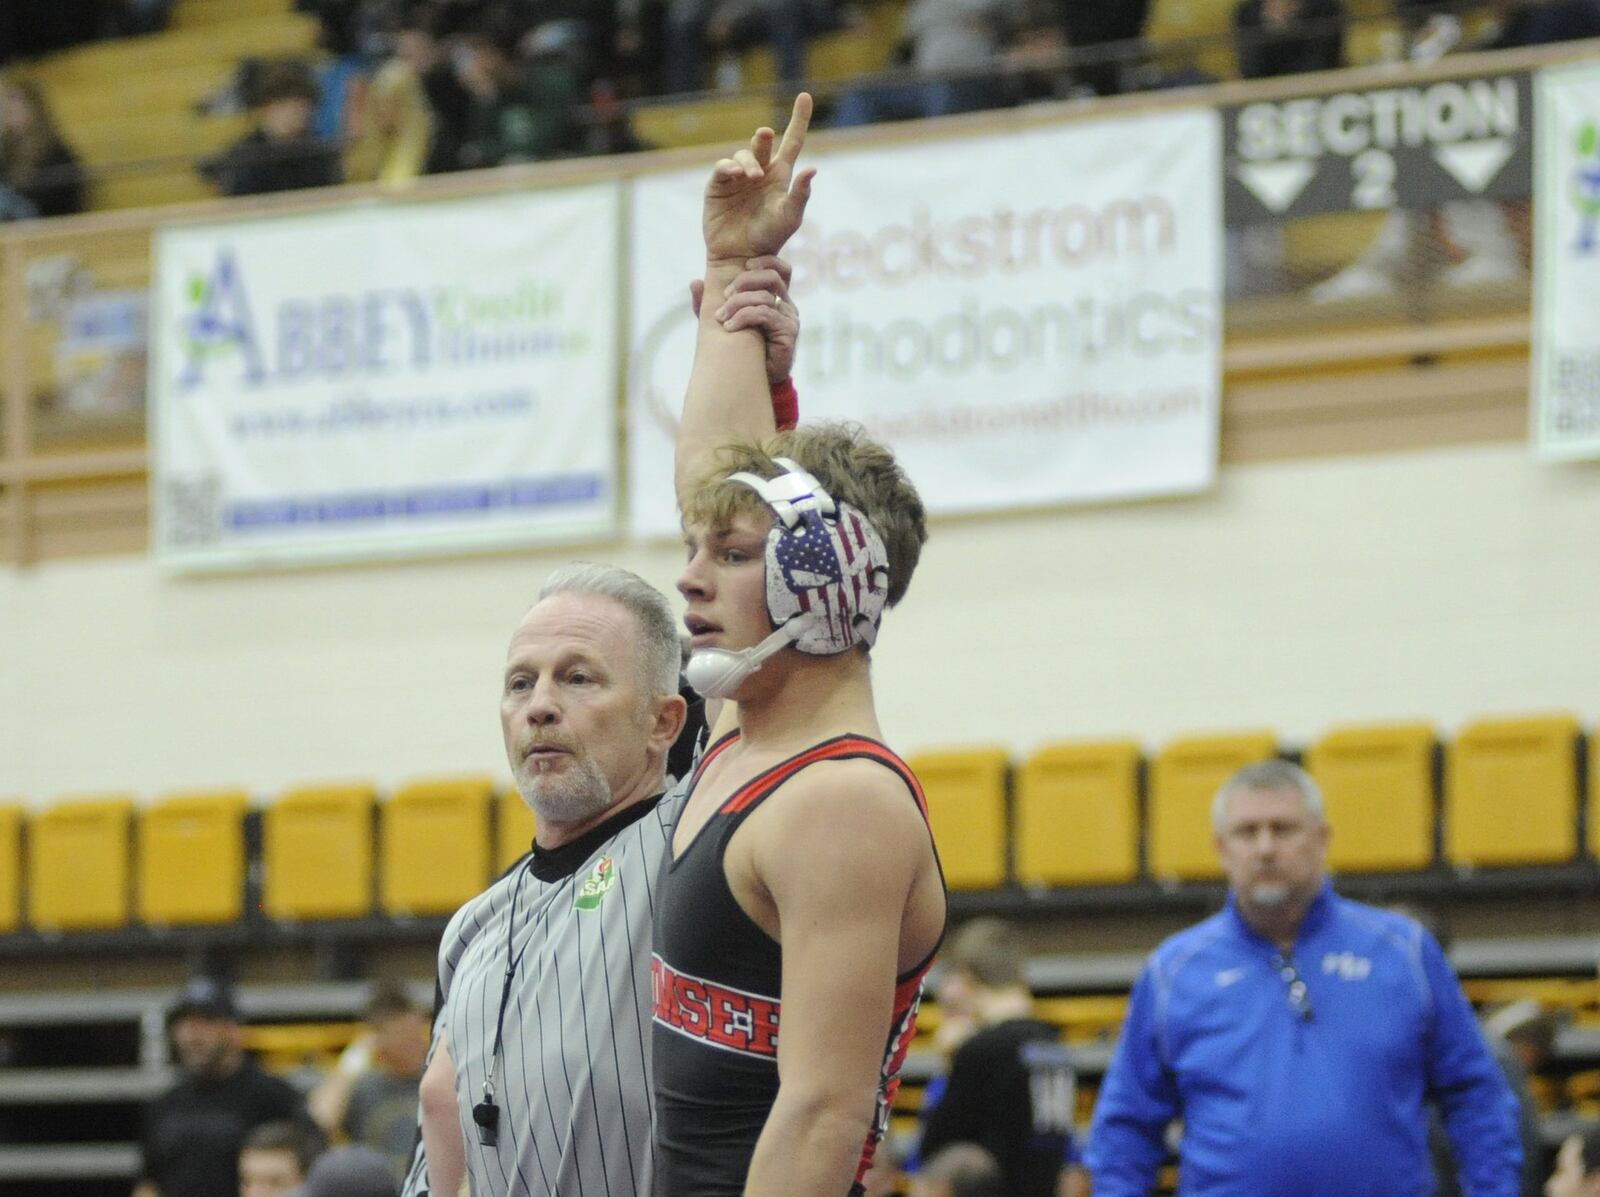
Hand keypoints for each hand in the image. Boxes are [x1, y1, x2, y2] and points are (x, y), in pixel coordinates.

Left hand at [689, 256, 796, 386]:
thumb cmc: (739, 349)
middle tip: (724, 296)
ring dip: (738, 304)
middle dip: (744, 281)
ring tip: (721, 318)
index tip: (743, 265)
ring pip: (764, 296)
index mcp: (775, 296)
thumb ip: (707, 303)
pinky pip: (765, 314)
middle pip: (772, 276)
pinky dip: (744, 317)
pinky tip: (729, 328)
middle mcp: (785, 304)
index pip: (778, 268)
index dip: (764, 261)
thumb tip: (695, 282)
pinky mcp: (788, 332)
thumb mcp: (719, 322)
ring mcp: (789, 318)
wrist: (753, 381)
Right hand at [704, 93, 816, 263]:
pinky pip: (723, 168)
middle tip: (765, 134)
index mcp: (780, 176)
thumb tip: (812, 169)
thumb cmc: (769, 239)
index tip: (805, 96)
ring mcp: (738, 178)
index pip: (792, 142)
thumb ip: (801, 194)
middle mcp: (759, 172)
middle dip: (762, 137)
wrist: (741, 257)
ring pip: (742, 154)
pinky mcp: (718, 186)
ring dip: (748, 160)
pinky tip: (736, 174)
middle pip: (762, 143)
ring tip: (750, 176)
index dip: (799, 119)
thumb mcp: (789, 217)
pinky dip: (729, 167)